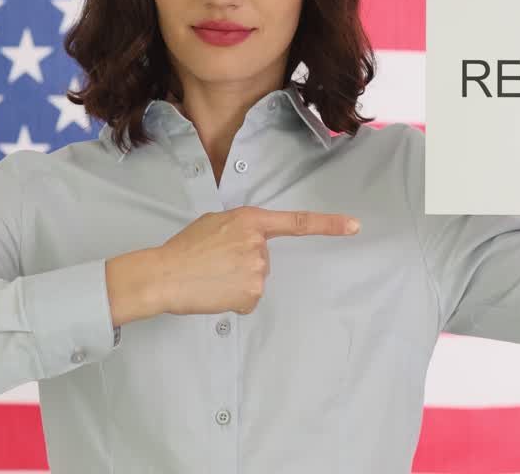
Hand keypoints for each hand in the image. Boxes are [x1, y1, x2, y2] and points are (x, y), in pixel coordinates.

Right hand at [151, 206, 360, 315]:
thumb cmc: (184, 248)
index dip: (329, 224)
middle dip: (243, 263)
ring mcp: (258, 271)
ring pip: (256, 280)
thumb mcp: (215, 223)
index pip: (298, 222)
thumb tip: (249, 242)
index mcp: (251, 220)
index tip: (354, 226)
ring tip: (211, 276)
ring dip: (237, 281)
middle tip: (215, 262)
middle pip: (265, 259)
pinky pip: (248, 299)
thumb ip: (240, 228)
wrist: (164, 275)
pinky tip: (214, 291)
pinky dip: (234, 299)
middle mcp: (260, 245)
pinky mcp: (252, 295)